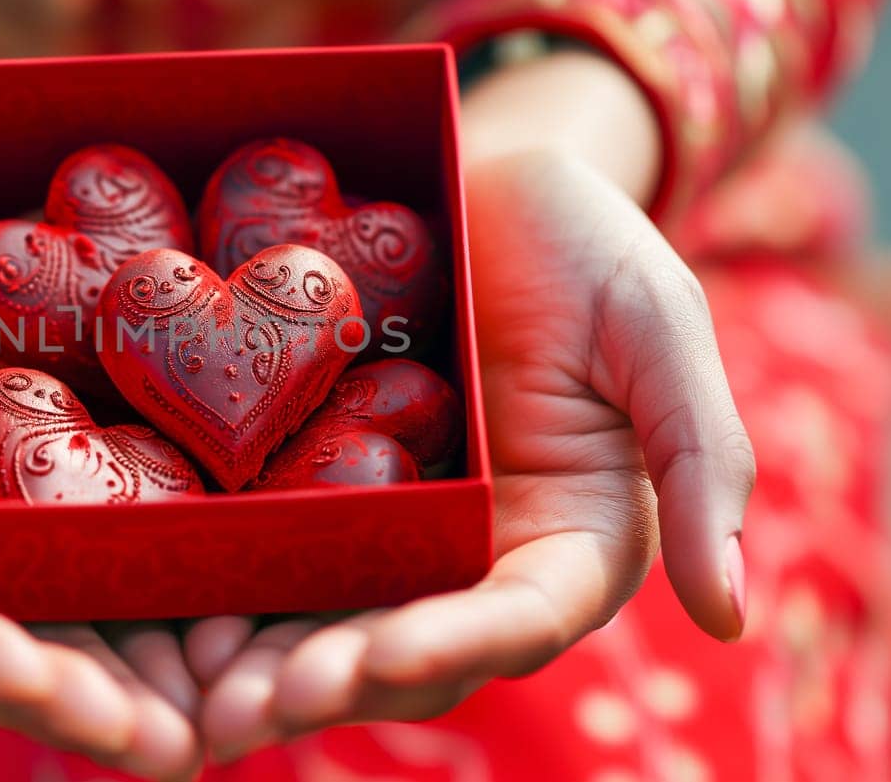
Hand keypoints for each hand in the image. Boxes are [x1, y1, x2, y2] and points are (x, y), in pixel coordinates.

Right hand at [0, 79, 201, 779]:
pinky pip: (140, 535)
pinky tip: (263, 607)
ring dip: (159, 675)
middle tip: (171, 744)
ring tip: (231, 710)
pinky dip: (196, 582)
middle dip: (88, 704)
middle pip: (12, 652)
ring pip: (90, 618)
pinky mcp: (87, 475)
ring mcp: (18, 526)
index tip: (28, 679)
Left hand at [196, 51, 756, 758]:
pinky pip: (266, 546)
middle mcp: (466, 559)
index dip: (449, 649)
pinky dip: (220, 586)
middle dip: (328, 683)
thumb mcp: (658, 324)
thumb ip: (704, 457)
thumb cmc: (587, 244)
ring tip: (194, 691)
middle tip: (244, 708)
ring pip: (323, 619)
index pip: (512, 622)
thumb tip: (732, 614)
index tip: (376, 659)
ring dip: (260, 667)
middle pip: (400, 647)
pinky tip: (158, 604)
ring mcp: (382, 528)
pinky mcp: (310, 485)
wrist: (480, 181)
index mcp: (563, 544)